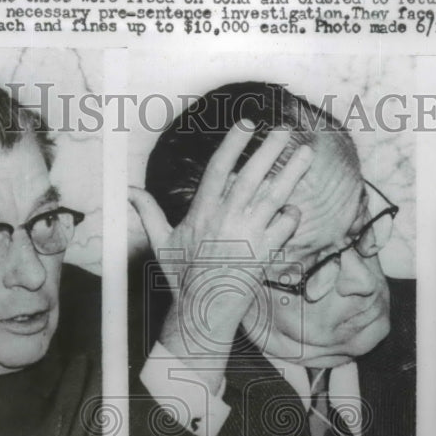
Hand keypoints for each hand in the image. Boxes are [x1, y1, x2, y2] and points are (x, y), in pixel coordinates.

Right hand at [131, 121, 312, 381]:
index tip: (246, 124)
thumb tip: (129, 191)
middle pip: (251, 177)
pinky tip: (291, 210)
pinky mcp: (265, 253)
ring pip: (274, 197)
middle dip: (269, 150)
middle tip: (284, 129)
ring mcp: (248, 236)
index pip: (218, 169)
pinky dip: (291, 216)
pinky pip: (285, 227)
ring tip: (307, 153)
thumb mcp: (161, 242)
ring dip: (292, 173)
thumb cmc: (181, 276)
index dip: (233, 144)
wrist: (202, 312)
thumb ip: (149, 212)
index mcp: (202, 212)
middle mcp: (226, 220)